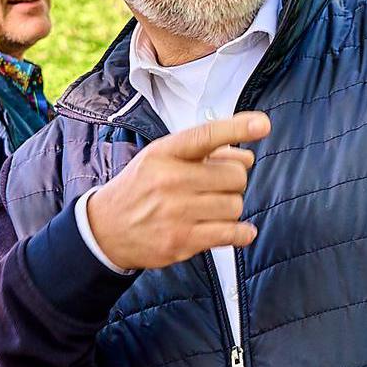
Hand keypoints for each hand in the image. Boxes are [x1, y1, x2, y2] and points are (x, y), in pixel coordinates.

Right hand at [83, 111, 268, 271]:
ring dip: (231, 207)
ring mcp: (175, 212)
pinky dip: (241, 233)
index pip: (206, 135)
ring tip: (211, 208)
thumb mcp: (161, 158)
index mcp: (164, 153)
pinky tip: (238, 231)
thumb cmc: (142, 188)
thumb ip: (203, 152)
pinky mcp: (182, 241)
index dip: (237, 128)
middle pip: (234, 176)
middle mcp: (169, 180)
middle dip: (234, 181)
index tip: (261, 125)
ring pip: (235, 205)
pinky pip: (231, 234)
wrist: (105, 229)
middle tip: (217, 186)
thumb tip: (247, 158)